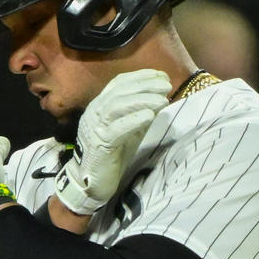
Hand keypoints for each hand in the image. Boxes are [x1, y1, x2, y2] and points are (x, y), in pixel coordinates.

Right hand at [56, 69, 171, 214]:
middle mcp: (95, 112)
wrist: (93, 183)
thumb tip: (159, 99)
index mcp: (100, 106)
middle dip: (144, 85)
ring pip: (116, 106)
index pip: (118, 83)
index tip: (161, 75)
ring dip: (142, 100)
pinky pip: (116, 129)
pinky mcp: (100, 144)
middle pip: (119, 92)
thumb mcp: (130, 131)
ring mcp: (95, 127)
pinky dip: (133, 120)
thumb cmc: (112, 155)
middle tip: (166, 85)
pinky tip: (150, 116)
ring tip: (162, 99)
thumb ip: (141, 115)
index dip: (140, 77)